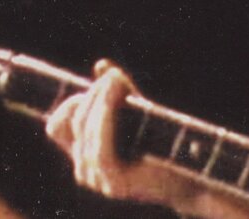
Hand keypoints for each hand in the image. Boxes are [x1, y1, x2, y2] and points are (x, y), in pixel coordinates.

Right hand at [46, 60, 199, 210]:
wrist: (191, 171)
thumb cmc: (164, 139)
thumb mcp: (136, 109)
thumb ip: (117, 90)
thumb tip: (101, 64)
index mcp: (84, 154)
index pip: (57, 127)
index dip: (72, 103)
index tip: (99, 87)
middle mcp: (85, 170)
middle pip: (75, 123)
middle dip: (94, 94)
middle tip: (115, 77)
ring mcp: (97, 180)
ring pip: (86, 132)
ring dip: (101, 101)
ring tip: (118, 81)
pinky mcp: (114, 184)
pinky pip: (101, 148)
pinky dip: (105, 119)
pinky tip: (113, 99)